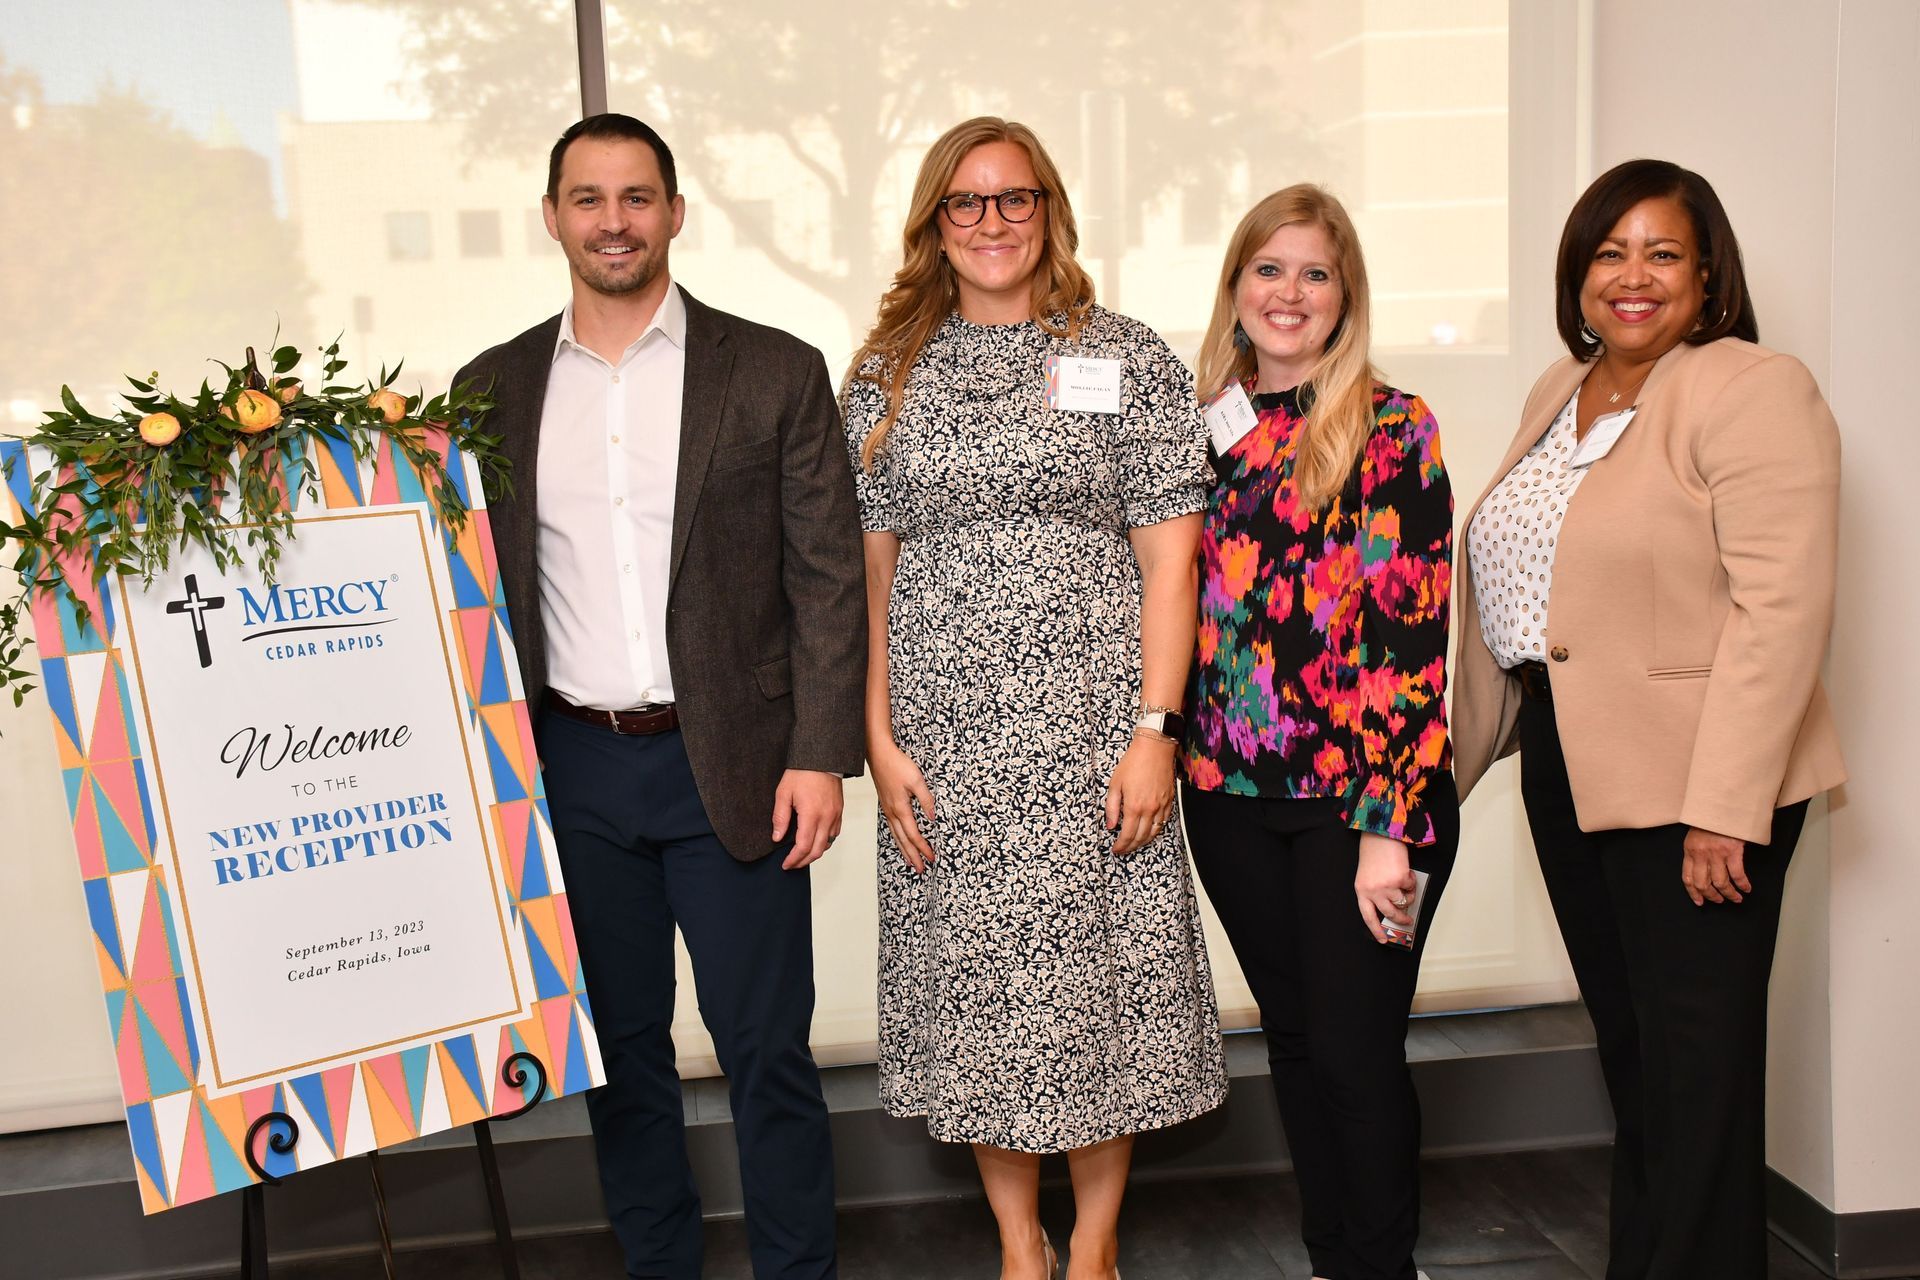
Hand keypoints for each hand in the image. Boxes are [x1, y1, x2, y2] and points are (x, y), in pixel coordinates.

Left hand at [772, 769, 842, 869]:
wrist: (823, 758)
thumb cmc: (802, 772)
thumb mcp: (784, 793)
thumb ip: (780, 817)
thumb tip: (777, 837)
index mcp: (811, 814)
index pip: (803, 847)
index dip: (794, 859)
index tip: (785, 864)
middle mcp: (826, 818)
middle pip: (817, 850)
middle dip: (803, 861)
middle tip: (792, 864)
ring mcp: (835, 816)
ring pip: (828, 844)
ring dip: (815, 853)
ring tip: (802, 855)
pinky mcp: (839, 812)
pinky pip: (834, 834)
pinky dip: (825, 842)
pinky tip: (815, 840)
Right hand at [871, 739, 936, 873]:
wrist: (878, 754)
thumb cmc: (897, 765)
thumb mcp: (917, 780)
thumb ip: (926, 800)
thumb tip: (933, 818)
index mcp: (901, 808)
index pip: (913, 834)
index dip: (923, 848)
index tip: (932, 857)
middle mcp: (892, 813)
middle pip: (904, 840)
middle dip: (913, 856)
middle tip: (921, 869)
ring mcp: (887, 810)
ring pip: (896, 836)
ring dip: (904, 850)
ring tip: (911, 862)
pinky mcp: (886, 805)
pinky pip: (892, 828)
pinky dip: (897, 839)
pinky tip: (900, 841)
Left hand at [1106, 733, 1176, 855]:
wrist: (1155, 748)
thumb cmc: (1133, 762)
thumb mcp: (1115, 784)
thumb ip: (1112, 807)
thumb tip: (1111, 825)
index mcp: (1134, 806)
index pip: (1127, 835)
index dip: (1121, 845)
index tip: (1116, 849)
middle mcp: (1149, 809)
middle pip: (1141, 837)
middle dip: (1131, 847)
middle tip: (1123, 850)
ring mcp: (1161, 806)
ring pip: (1154, 832)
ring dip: (1144, 842)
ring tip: (1135, 844)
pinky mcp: (1170, 801)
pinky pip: (1164, 822)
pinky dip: (1156, 830)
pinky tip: (1149, 831)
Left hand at [1355, 832, 1415, 943]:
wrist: (1380, 835)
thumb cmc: (1373, 854)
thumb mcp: (1367, 877)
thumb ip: (1374, 893)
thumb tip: (1392, 908)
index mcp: (1362, 891)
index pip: (1368, 917)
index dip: (1377, 931)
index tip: (1384, 940)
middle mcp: (1373, 891)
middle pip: (1391, 913)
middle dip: (1402, 919)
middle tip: (1408, 920)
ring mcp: (1388, 886)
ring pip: (1404, 902)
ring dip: (1409, 897)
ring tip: (1407, 887)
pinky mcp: (1401, 879)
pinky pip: (1412, 887)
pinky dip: (1412, 881)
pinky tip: (1406, 871)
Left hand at [1682, 826, 1748, 904]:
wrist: (1722, 804)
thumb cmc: (1710, 819)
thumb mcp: (1696, 835)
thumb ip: (1697, 851)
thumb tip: (1703, 868)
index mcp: (1690, 850)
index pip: (1688, 878)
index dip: (1693, 892)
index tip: (1699, 901)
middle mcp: (1701, 854)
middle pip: (1703, 884)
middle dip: (1712, 896)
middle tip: (1720, 901)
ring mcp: (1716, 853)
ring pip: (1720, 883)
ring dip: (1729, 894)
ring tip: (1736, 898)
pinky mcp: (1732, 851)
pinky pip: (1737, 874)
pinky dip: (1742, 884)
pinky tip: (1746, 888)